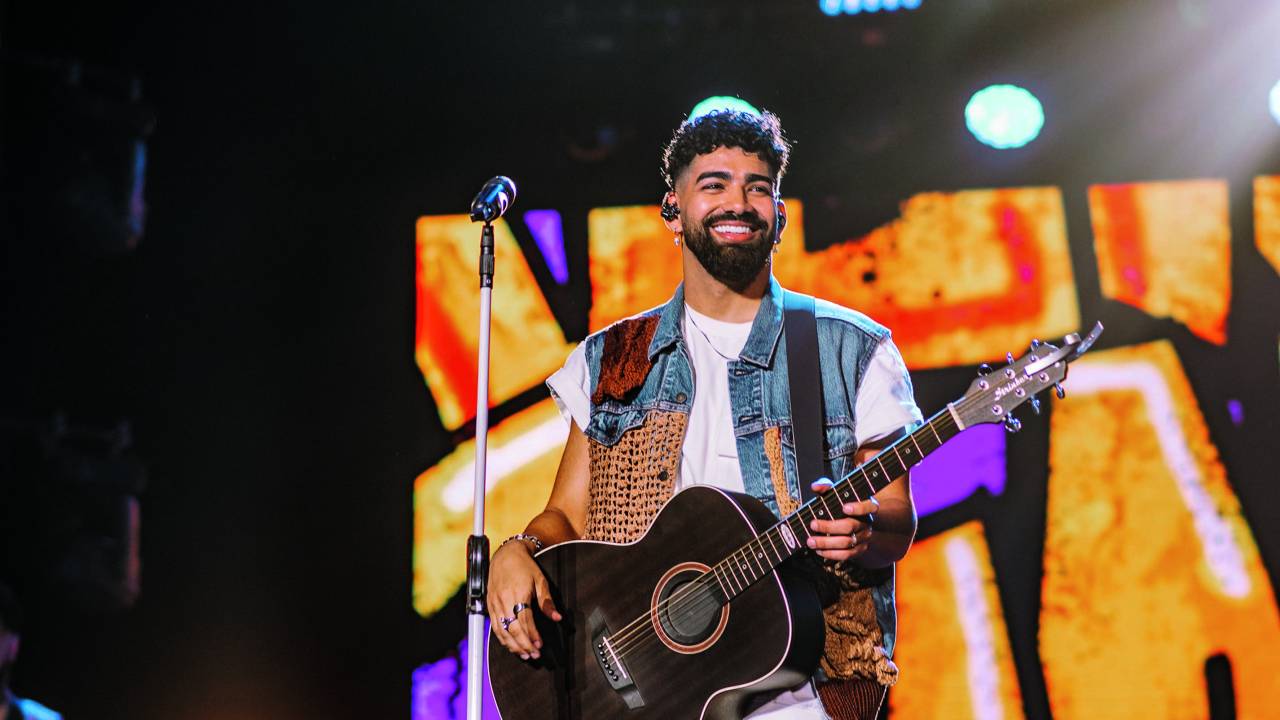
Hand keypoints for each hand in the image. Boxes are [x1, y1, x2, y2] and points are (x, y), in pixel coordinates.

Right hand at [487, 540, 561, 659]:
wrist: (506, 554)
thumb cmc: (524, 566)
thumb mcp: (541, 581)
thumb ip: (547, 602)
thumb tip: (557, 617)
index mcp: (517, 594)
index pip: (524, 621)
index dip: (532, 635)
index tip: (539, 645)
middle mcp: (503, 600)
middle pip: (512, 629)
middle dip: (523, 645)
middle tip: (534, 655)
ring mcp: (494, 603)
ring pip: (501, 631)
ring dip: (513, 645)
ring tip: (524, 654)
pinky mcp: (489, 605)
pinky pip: (494, 626)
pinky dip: (502, 638)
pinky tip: (510, 645)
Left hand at [805, 478, 878, 561]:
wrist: (857, 521)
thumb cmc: (844, 504)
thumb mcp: (838, 493)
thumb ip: (827, 487)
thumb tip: (815, 486)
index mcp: (867, 507)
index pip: (869, 507)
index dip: (858, 508)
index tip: (845, 507)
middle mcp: (867, 523)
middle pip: (850, 526)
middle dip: (829, 527)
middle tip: (813, 524)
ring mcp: (864, 538)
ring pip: (846, 543)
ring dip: (826, 543)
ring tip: (810, 541)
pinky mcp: (859, 550)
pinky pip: (846, 555)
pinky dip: (831, 554)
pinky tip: (818, 550)